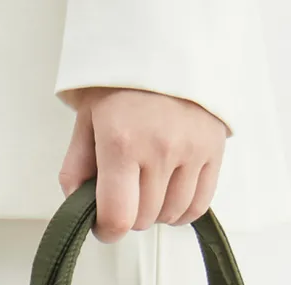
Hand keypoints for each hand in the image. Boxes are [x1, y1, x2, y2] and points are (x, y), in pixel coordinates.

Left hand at [58, 88, 227, 242]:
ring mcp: (191, 152)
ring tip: (148, 186)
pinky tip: (170, 194)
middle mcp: (160, 148)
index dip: (107, 231)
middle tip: (125, 191)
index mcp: (121, 141)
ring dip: (156, 212)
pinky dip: (181, 210)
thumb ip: (77, 168)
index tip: (105, 227)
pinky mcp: (213, 152)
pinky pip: (198, 206)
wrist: (167, 47)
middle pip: (144, 219)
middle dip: (130, 214)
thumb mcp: (88, 119)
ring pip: (171, 216)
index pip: (118, 217)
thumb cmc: (123, 82)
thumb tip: (78, 207)